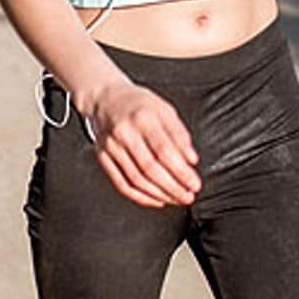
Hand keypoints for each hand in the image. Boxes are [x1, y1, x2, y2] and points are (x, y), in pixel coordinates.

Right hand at [80, 81, 200, 207]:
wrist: (105, 99)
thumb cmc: (138, 104)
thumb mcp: (164, 109)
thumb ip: (179, 134)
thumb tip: (191, 160)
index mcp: (143, 117)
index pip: (164, 150)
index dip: (181, 171)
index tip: (194, 183)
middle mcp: (125, 133)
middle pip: (150, 168)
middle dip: (173, 187)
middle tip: (188, 196)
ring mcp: (111, 147)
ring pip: (137, 180)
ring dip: (160, 195)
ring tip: (176, 199)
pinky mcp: (103, 158)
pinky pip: (122, 184)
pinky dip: (141, 197)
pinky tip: (156, 200)